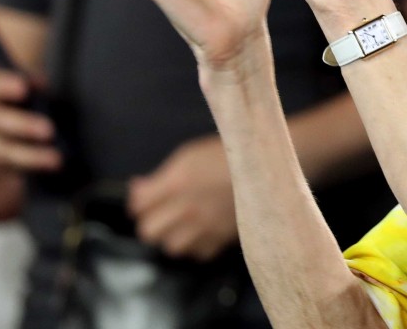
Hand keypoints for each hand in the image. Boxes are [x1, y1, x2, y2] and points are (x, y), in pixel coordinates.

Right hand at [0, 47, 58, 173]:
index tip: (23, 88)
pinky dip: (21, 171)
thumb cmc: (5, 87)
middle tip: (49, 130)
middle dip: (22, 126)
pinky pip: (1, 169)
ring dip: (29, 157)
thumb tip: (42, 87)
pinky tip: (44, 170)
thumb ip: (28, 77)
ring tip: (57, 160)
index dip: (4, 87)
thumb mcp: (11, 75)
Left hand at [129, 135, 236, 260]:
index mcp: (177, 183)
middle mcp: (187, 209)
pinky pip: (199, 252)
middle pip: (149, 231)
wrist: (269, 165)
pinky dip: (197, 244)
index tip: (147, 196)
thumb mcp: (190, 155)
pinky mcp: (223, 238)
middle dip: (151, 220)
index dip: (139, 201)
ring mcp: (206, 226)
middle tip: (162, 211)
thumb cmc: (228, 153)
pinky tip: (202, 231)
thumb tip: (137, 188)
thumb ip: (162, 176)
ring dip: (173, 235)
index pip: (139, 205)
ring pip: (172, 246)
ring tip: (183, 224)